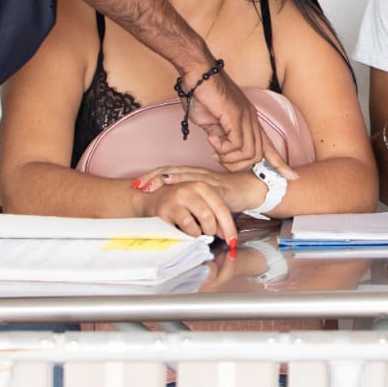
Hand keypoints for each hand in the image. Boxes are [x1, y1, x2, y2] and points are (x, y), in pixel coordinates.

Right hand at [129, 177, 237, 243]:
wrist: (149, 198)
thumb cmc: (178, 202)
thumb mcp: (198, 202)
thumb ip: (213, 214)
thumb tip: (227, 235)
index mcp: (202, 185)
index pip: (221, 208)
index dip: (228, 226)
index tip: (232, 241)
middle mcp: (190, 189)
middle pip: (210, 217)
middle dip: (212, 231)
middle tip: (209, 234)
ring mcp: (176, 199)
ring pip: (196, 225)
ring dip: (198, 233)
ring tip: (195, 231)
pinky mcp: (165, 211)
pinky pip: (182, 230)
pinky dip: (187, 234)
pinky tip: (184, 230)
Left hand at [136, 165, 264, 213]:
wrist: (250, 189)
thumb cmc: (225, 194)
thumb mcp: (202, 197)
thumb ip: (188, 202)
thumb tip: (170, 214)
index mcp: (193, 175)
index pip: (169, 172)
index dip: (153, 176)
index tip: (137, 184)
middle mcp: (199, 175)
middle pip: (174, 172)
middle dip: (156, 177)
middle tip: (140, 185)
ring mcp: (210, 181)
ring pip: (188, 176)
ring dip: (171, 179)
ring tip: (157, 184)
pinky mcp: (222, 189)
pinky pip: (208, 190)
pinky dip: (197, 191)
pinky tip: (188, 192)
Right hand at [192, 69, 298, 178]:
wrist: (197, 72)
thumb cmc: (202, 95)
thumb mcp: (213, 123)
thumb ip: (221, 137)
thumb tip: (223, 150)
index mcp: (249, 120)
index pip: (269, 146)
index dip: (280, 163)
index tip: (292, 177)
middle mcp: (252, 119)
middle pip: (259, 155)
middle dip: (237, 166)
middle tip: (217, 156)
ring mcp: (246, 117)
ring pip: (249, 154)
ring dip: (228, 158)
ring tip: (214, 147)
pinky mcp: (236, 116)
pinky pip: (236, 145)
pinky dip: (222, 148)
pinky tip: (212, 137)